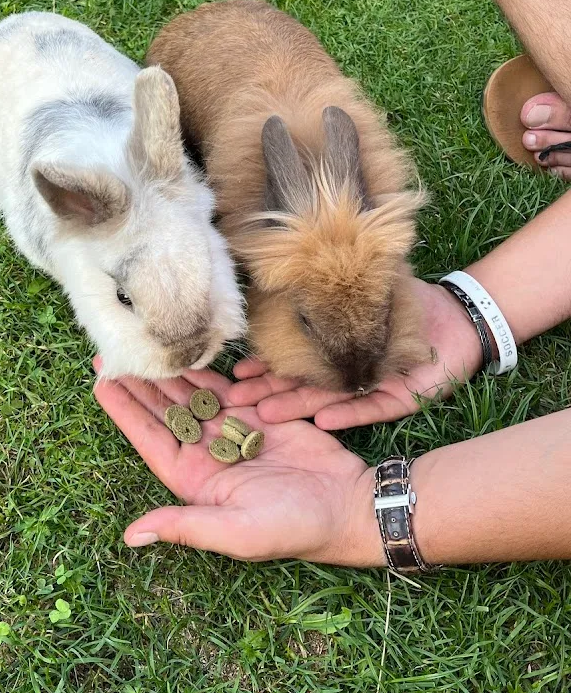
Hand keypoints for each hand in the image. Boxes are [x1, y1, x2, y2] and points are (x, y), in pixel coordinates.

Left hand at [93, 361, 381, 564]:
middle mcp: (205, 453)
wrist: (346, 506)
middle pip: (162, 410)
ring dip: (165, 370)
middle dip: (137, 382)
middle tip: (110, 349)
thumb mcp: (235, 532)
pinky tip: (184, 347)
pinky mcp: (255, 414)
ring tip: (140, 341)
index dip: (124, 409)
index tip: (99, 380)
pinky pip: (221, 387)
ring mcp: (229, 431)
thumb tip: (131, 536)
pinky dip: (202, 369)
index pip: (148, 437)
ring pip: (188, 394)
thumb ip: (184, 527)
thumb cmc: (292, 527)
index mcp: (192, 479)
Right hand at [229, 279, 482, 428]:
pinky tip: (321, 420)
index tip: (234, 374)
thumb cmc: (407, 300)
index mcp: (335, 351)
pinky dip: (347, 415)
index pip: (291, 362)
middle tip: (235, 403)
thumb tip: (284, 272)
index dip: (263, 369)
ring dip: (297, 409)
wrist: (456, 314)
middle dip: (267, 395)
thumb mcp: (361, 287)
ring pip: (329, 404)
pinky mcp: (401, 399)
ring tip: (265, 415)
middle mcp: (349, 374)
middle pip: (301, 387)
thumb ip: (328, 291)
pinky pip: (371, 410)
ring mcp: (372, 389)